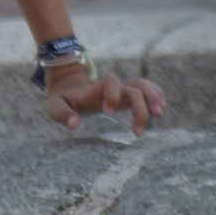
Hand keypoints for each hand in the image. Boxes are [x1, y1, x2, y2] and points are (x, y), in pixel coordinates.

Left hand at [44, 69, 166, 136]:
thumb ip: (63, 114)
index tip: (107, 112)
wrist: (68, 86)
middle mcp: (112, 87)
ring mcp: (121, 89)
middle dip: (141, 107)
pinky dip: (156, 96)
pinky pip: (147, 89)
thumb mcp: (55, 106)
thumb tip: (75, 124)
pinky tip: (160, 109)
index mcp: (95, 88)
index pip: (110, 82)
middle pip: (135, 87)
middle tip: (138, 132)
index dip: (112, 94)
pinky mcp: (127, 94)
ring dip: (154, 98)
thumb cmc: (63, 99)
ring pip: (144, 85)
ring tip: (159, 115)